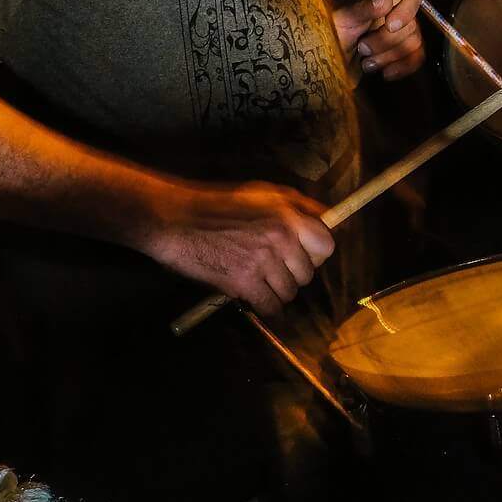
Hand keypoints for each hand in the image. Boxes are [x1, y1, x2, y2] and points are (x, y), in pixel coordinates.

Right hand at [135, 180, 334, 315]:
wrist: (175, 219)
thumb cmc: (217, 205)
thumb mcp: (262, 194)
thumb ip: (297, 206)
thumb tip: (327, 218)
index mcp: (288, 214)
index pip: (326, 244)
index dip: (316, 254)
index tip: (303, 257)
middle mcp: (281, 237)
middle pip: (307, 273)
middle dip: (292, 275)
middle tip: (273, 271)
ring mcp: (263, 260)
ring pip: (289, 292)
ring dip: (276, 292)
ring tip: (259, 283)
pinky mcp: (244, 281)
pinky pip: (271, 306)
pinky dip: (265, 308)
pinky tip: (253, 299)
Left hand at [333, 0, 423, 80]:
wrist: (327, 62)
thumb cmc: (330, 35)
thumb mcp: (341, 20)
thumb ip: (363, 7)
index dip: (406, 11)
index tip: (390, 26)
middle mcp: (394, 10)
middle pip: (411, 24)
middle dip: (386, 42)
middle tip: (362, 47)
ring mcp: (400, 31)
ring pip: (414, 43)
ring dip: (388, 56)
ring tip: (366, 62)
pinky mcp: (403, 50)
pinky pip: (417, 58)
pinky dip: (402, 67)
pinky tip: (385, 73)